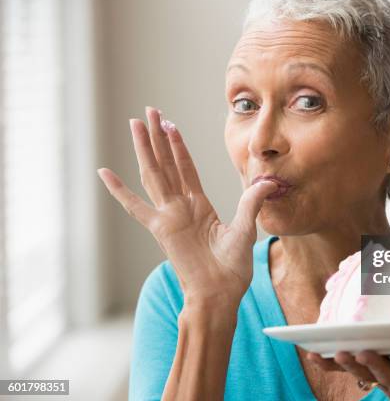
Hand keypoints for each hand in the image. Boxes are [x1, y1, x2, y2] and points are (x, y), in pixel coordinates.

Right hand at [97, 107, 277, 303]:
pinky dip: (119, 191)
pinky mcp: (160, 229)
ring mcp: (168, 216)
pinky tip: (105, 173)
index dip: (177, 145)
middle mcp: (181, 207)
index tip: (170, 124)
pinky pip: (135, 207)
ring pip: (153, 174)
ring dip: (145, 149)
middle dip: (158, 137)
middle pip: (165, 163)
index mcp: (199, 205)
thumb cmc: (233, 268)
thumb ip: (252, 203)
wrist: (220, 293)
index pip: (186, 167)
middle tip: (148, 112)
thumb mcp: (246, 230)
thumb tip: (268, 182)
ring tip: (136, 125)